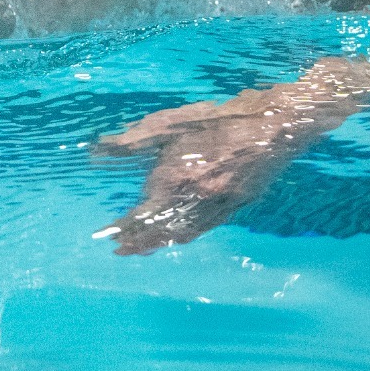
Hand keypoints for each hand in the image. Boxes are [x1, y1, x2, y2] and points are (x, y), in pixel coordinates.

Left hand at [96, 75, 362, 254]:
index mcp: (177, 180)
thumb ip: (132, 142)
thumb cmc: (216, 120)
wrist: (272, 125)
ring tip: (142, 249)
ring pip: (184, 234)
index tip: (106, 237)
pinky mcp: (235, 208)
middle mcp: (195, 201)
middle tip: (120, 250)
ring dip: (161, 244)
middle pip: (161, 231)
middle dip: (139, 242)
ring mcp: (217, 207)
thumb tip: (96, 154)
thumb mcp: (169, 123)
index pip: (142, 214)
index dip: (124, 227)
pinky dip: (186, 236)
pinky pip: (204, 229)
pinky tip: (177, 236)